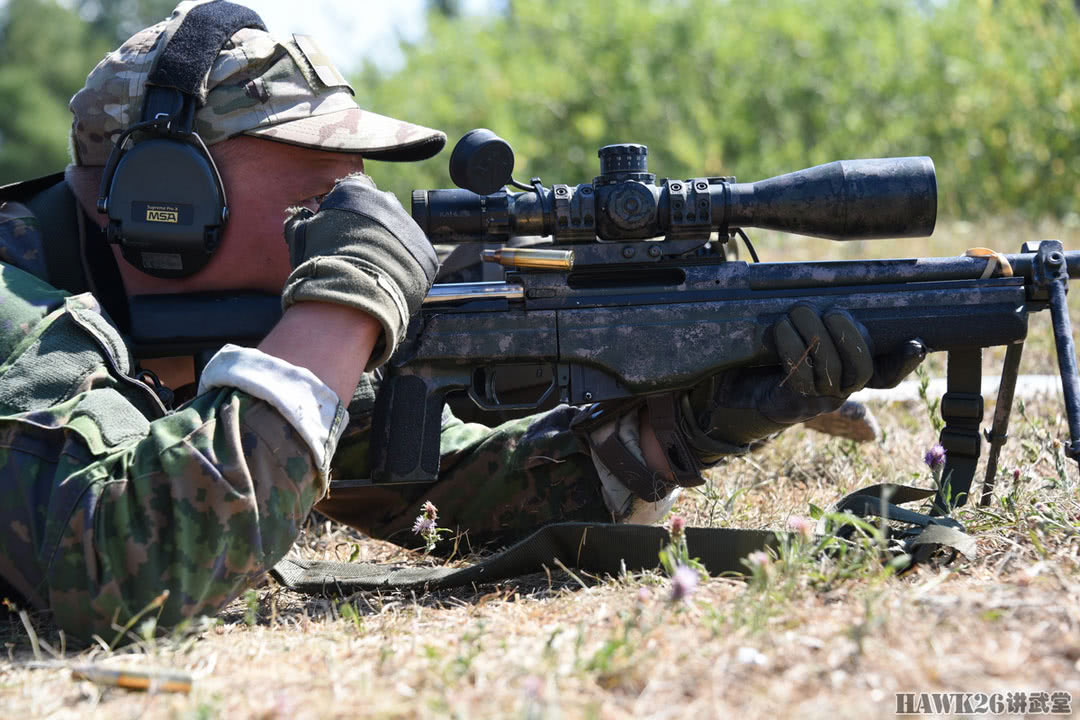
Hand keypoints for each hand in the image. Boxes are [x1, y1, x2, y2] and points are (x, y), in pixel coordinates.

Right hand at [282, 174, 438, 369]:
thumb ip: (302, 220)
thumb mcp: (301, 236)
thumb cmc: (322, 263)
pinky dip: (406, 265)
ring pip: (401, 233)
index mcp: (356, 191)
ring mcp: (410, 226)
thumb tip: (299, 217)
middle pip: (382, 210)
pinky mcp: (426, 251)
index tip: (345, 224)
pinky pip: (416, 256)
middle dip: (373, 226)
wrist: (352, 293)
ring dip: (391, 245)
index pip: (356, 188)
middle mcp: (388, 201)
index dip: (350, 208)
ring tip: (375, 268)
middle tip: (361, 250)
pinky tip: (391, 278)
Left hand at [685, 304, 924, 454]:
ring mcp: (819, 399)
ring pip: (830, 369)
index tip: (917, 343)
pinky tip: (781, 329)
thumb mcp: (802, 330)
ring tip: (798, 313)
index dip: (904, 362)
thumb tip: (834, 291)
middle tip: (830, 312)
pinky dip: (792, 347)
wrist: (738, 382)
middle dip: (848, 335)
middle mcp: (842, 390)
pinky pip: (801, 375)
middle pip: (861, 369)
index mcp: (852, 371)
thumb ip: (822, 318)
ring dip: (813, 335)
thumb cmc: (777, 349)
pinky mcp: (795, 402)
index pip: (888, 374)